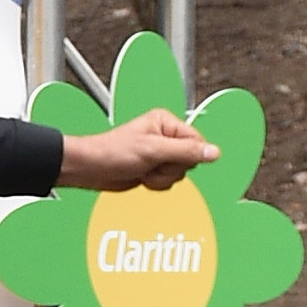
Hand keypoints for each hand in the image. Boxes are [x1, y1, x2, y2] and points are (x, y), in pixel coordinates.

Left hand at [56, 109, 216, 192]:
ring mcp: (160, 154)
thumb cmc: (113, 152)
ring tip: (143, 170)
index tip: (170, 158)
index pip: (197, 141)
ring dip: (161, 178)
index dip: (187, 155)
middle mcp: (166, 137)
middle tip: (151, 163)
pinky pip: (168, 182)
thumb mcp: (154, 150)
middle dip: (170, 168)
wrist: (91, 169)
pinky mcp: (154, 169)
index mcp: (166, 123)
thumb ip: (187, 151)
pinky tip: (142, 177)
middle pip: (190, 160)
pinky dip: (156, 184)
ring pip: (179, 174)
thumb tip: (214, 152)